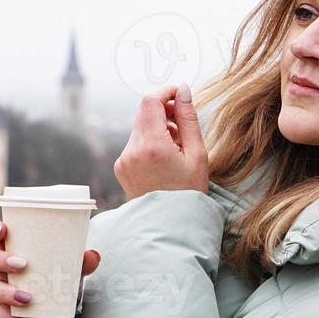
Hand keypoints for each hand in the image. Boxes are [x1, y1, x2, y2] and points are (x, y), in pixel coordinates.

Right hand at [0, 220, 100, 317]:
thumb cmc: (57, 289)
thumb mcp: (71, 276)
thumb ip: (81, 265)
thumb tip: (92, 255)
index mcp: (15, 253)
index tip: (3, 230)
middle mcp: (2, 272)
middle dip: (1, 260)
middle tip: (22, 265)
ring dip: (9, 294)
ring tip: (29, 299)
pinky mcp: (2, 317)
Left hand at [114, 82, 208, 200]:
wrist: (171, 227)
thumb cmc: (190, 193)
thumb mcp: (197, 155)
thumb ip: (189, 119)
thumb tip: (183, 90)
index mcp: (152, 146)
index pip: (150, 102)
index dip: (165, 92)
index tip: (180, 94)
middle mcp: (132, 151)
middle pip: (144, 113)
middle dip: (164, 111)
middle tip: (183, 126)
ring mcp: (123, 160)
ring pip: (140, 128)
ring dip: (158, 128)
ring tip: (176, 148)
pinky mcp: (121, 167)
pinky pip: (135, 143)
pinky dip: (150, 143)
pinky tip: (164, 159)